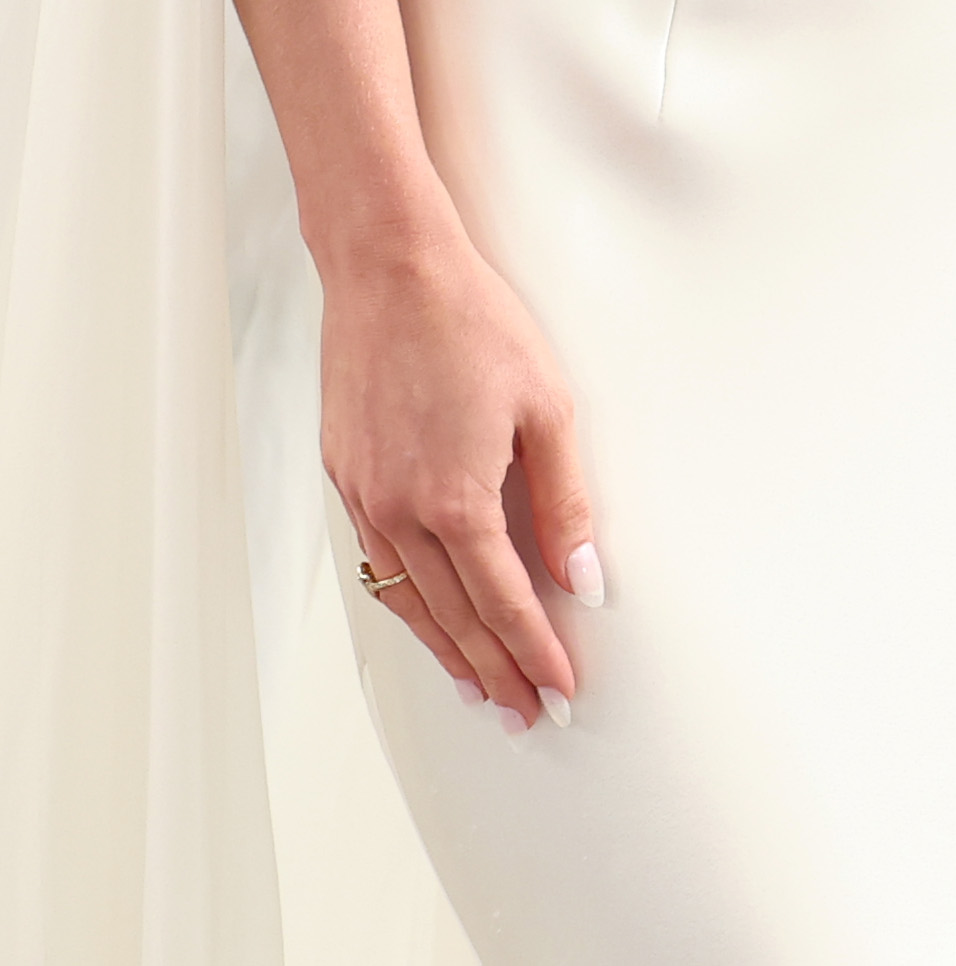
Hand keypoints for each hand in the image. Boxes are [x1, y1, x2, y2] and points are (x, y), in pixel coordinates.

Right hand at [325, 227, 598, 729]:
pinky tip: (427, 614)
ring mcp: (365, 496)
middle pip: (454, 616)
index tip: (560, 688)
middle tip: (527, 711)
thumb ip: (566, 499)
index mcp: (454, 499)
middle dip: (494, 670)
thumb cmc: (472, 321)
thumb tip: (585, 577)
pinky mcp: (345, 474)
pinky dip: (406, 600)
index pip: (503, 602)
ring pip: (408, 600)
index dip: (534, 651)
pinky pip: (377, 560)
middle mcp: (400, 510)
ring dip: (446, 649)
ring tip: (480, 686)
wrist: (390, 269)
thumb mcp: (547, 405)